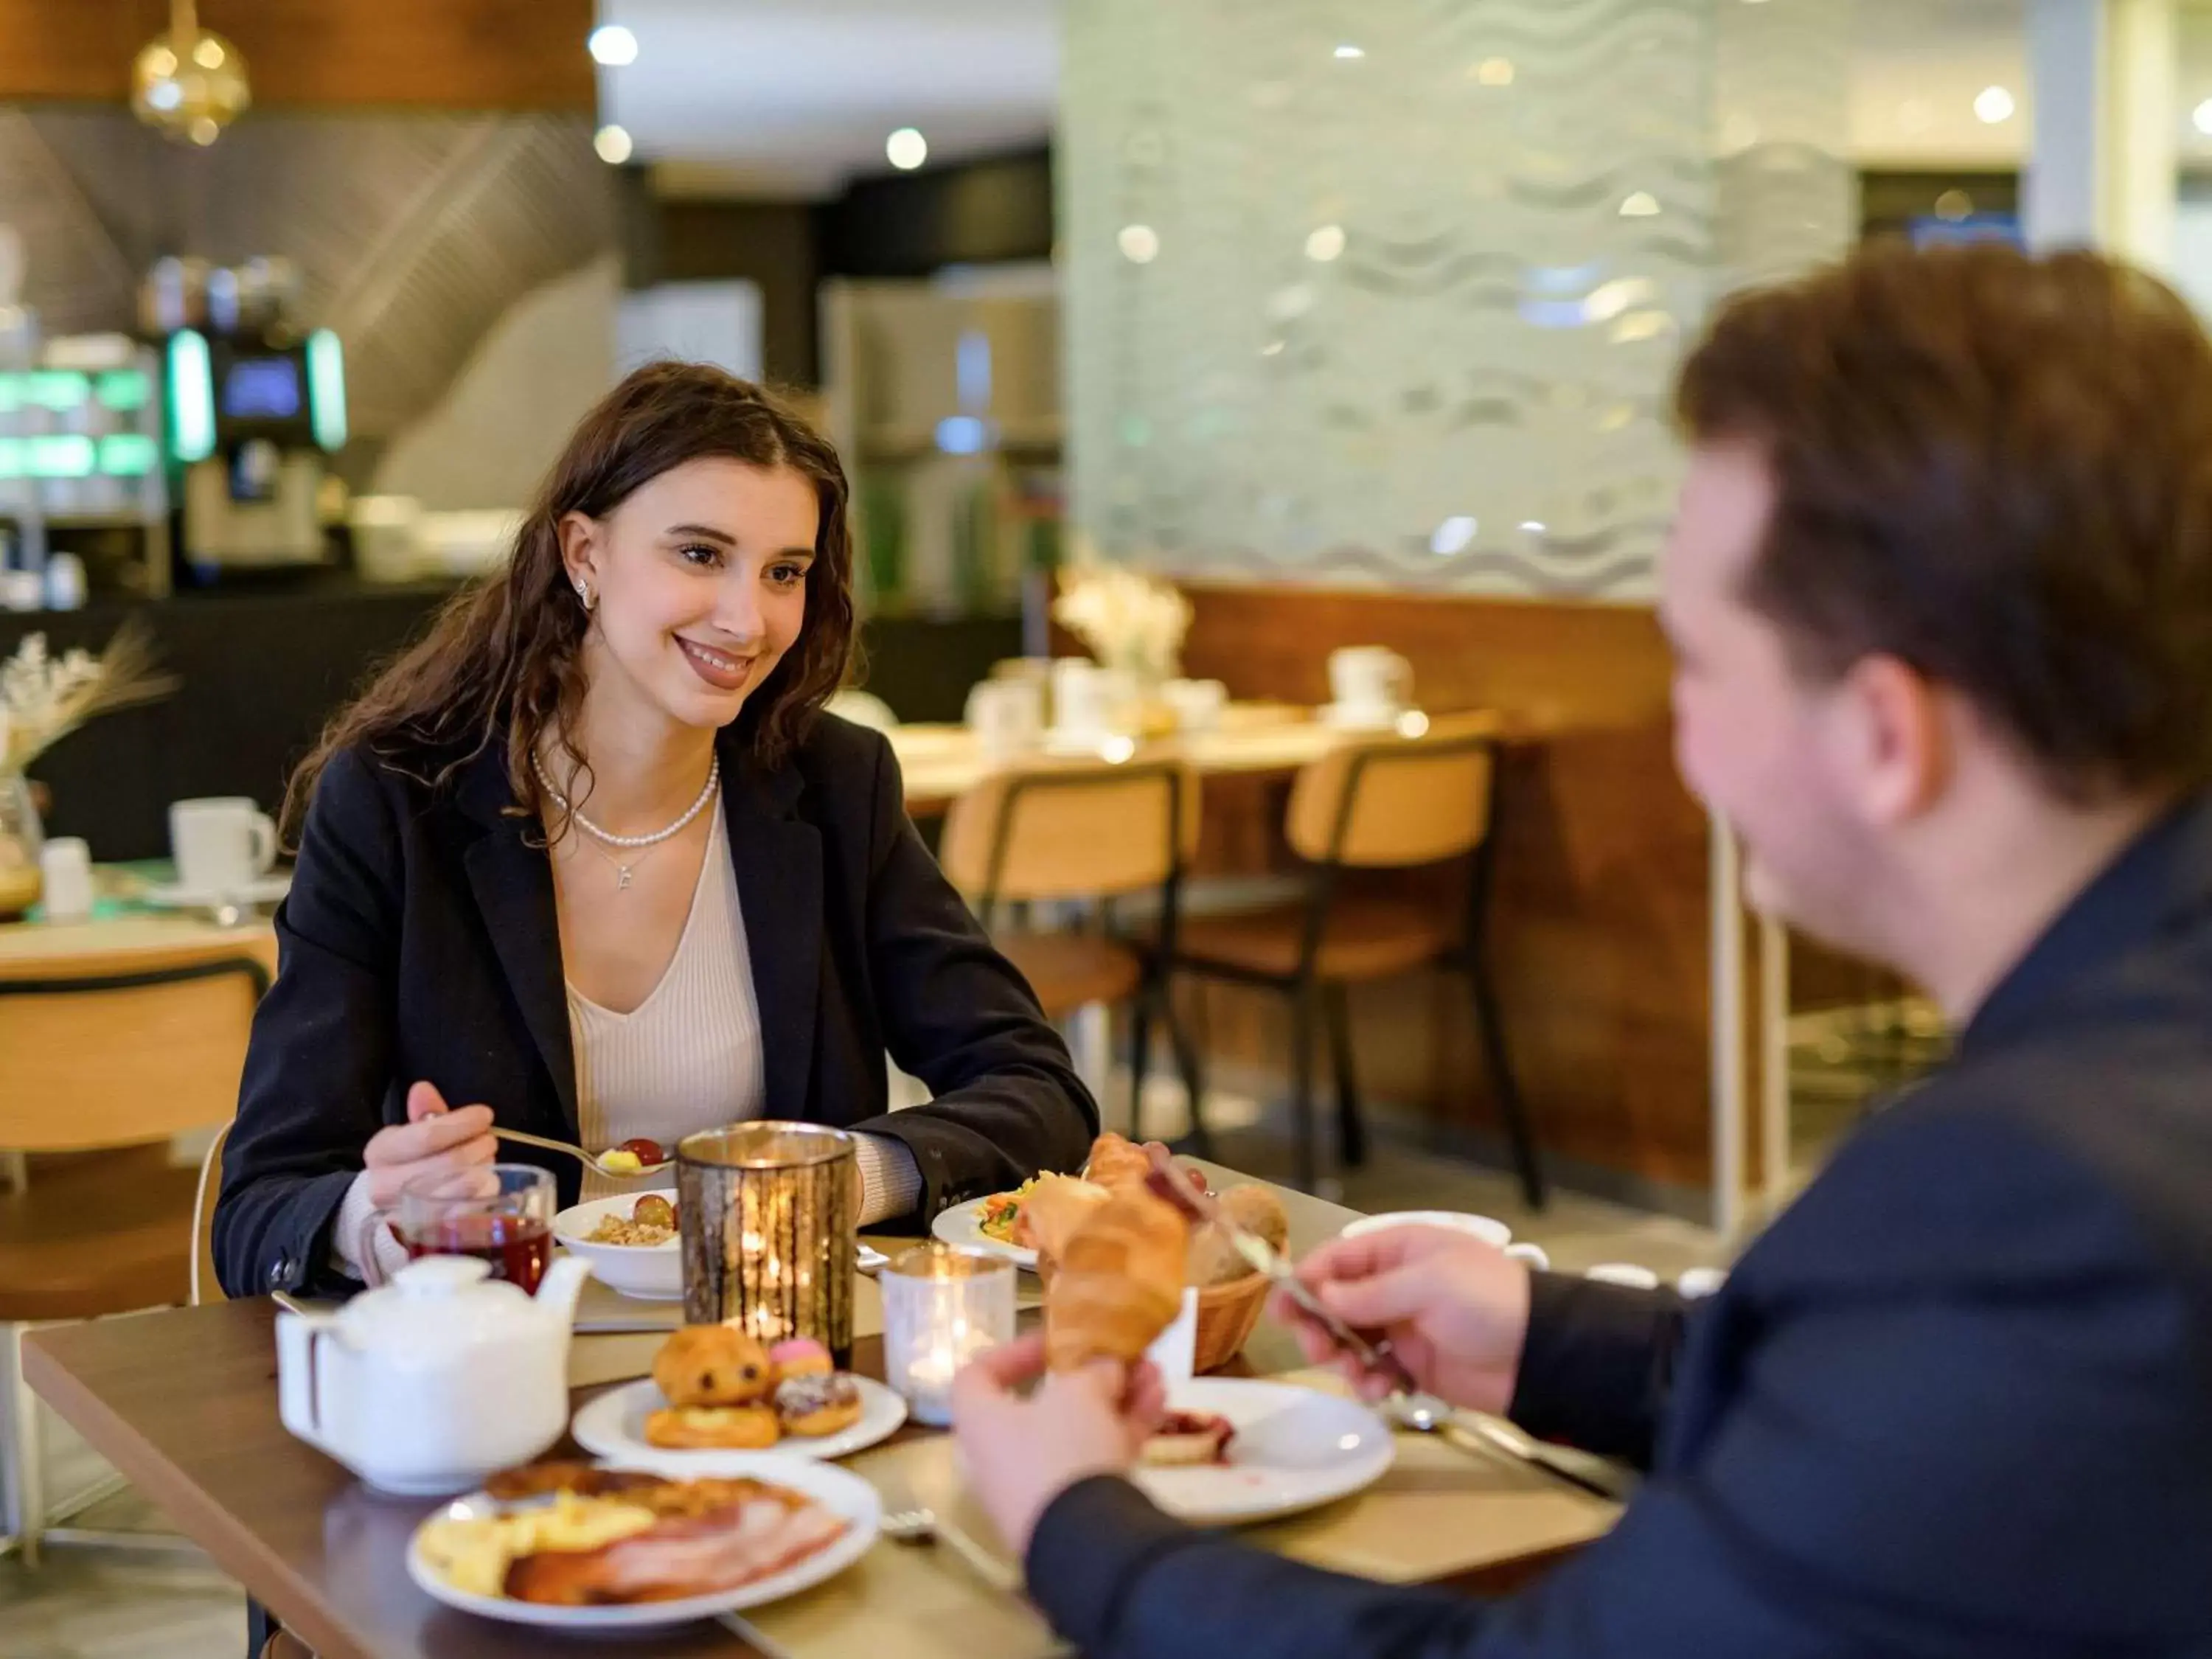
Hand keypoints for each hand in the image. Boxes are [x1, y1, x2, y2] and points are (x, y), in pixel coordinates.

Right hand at [360, 1081, 496, 1206]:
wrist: (388, 1210)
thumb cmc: (407, 1163)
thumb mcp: (408, 1135)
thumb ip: (422, 1112)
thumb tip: (423, 1088)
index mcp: (380, 1153)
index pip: (428, 1136)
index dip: (462, 1123)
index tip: (485, 1114)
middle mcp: (387, 1186)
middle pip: (451, 1162)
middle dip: (479, 1145)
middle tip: (489, 1139)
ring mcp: (409, 1213)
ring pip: (465, 1186)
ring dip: (486, 1166)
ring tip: (487, 1158)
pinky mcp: (433, 1231)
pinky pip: (471, 1209)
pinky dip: (486, 1192)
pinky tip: (486, 1181)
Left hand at [950, 1333, 1166, 1560]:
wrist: (1086, 1542)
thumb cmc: (1061, 1450)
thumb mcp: (1080, 1393)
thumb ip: (1093, 1371)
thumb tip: (1106, 1369)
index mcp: (983, 1422)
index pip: (977, 1376)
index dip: (1011, 1352)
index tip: (1052, 1342)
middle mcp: (1005, 1456)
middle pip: (1044, 1405)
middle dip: (1091, 1376)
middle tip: (1124, 1357)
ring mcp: (1042, 1487)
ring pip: (1080, 1431)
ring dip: (1119, 1398)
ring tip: (1156, 1374)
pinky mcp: (1076, 1510)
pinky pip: (1098, 1459)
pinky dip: (1126, 1430)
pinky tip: (1161, 1403)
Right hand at [1277, 1225, 1532, 1414]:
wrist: (1541, 1355)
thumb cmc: (1487, 1303)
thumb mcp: (1429, 1285)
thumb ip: (1370, 1294)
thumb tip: (1319, 1296)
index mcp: (1398, 1252)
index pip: (1338, 1260)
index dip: (1306, 1281)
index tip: (1281, 1309)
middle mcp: (1393, 1286)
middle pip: (1334, 1302)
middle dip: (1318, 1326)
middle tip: (1318, 1350)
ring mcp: (1402, 1327)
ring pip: (1348, 1339)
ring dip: (1341, 1358)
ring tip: (1357, 1376)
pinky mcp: (1412, 1364)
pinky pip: (1372, 1370)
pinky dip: (1367, 1382)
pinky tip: (1380, 1390)